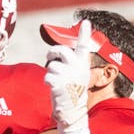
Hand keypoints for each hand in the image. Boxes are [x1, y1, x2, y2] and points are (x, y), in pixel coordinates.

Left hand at [44, 19, 91, 133]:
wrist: (72, 111)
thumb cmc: (72, 91)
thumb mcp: (76, 75)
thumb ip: (70, 64)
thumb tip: (56, 53)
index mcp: (83, 65)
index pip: (84, 47)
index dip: (84, 34)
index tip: (86, 22)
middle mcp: (77, 68)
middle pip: (61, 50)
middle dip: (52, 52)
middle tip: (50, 57)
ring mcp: (67, 74)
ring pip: (52, 65)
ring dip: (50, 73)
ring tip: (58, 82)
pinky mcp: (57, 82)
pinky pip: (47, 75)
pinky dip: (48, 81)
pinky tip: (54, 88)